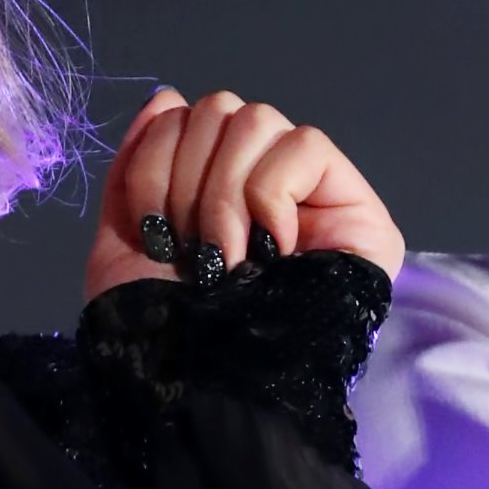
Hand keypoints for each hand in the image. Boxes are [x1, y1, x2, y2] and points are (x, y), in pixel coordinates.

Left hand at [84, 87, 403, 303]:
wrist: (202, 390)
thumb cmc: (162, 333)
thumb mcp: (127, 238)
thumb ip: (141, 163)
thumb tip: (164, 98)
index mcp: (214, 192)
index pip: (187, 116)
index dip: (158, 159)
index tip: (156, 229)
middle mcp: (267, 188)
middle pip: (222, 109)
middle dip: (190, 179)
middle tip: (195, 251)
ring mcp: (318, 199)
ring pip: (259, 121)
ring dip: (226, 192)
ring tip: (229, 259)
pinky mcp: (361, 212)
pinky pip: (305, 147)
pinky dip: (271, 194)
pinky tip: (273, 248)